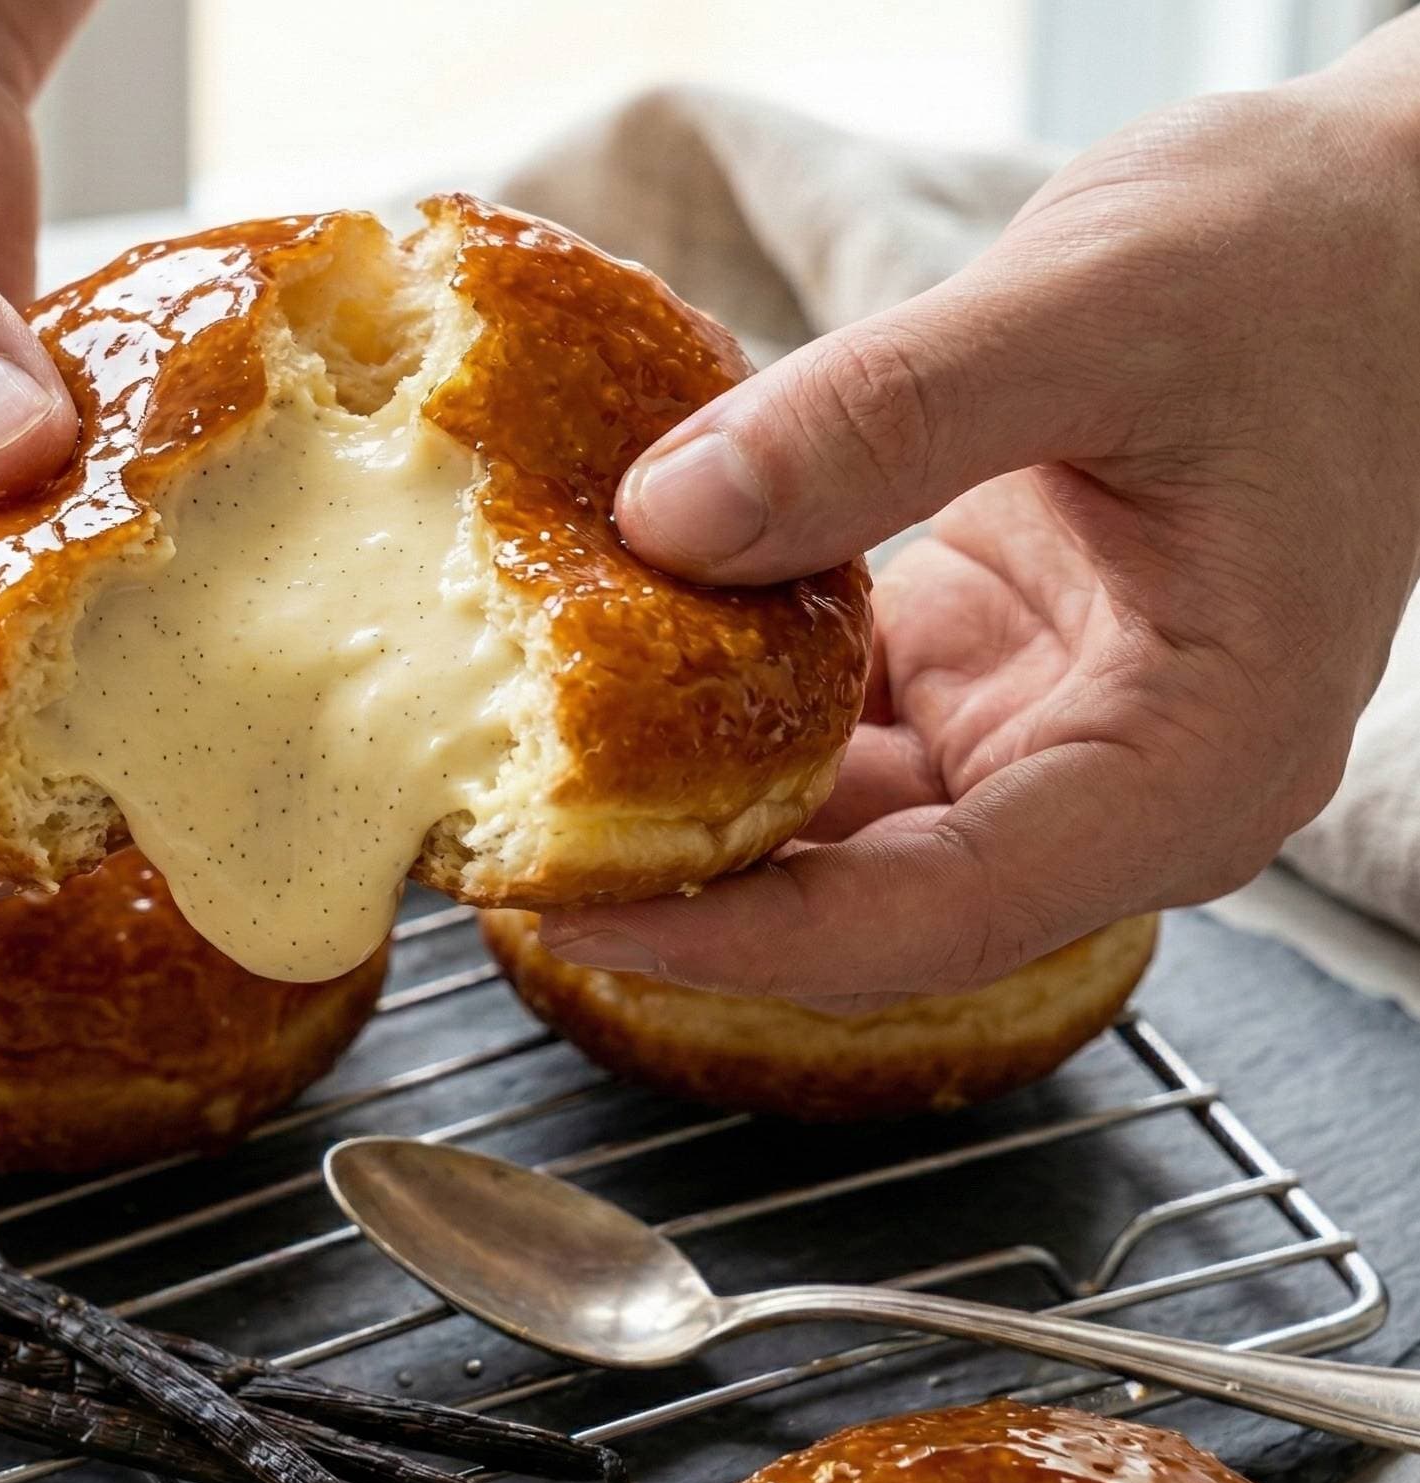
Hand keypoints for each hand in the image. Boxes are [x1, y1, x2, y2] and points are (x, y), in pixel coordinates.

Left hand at [544, 22, 1419, 1004]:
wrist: (1385, 219)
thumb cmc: (1315, 265)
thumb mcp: (1099, 316)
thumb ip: (885, 421)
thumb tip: (667, 520)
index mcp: (1189, 766)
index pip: (933, 916)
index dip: (736, 937)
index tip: (561, 903)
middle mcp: (1110, 783)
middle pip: (859, 888)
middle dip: (674, 870)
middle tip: (478, 827)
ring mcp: (1039, 728)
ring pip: (825, 808)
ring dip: (677, 778)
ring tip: (503, 742)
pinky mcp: (978, 661)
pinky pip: (823, 708)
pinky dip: (716, 677)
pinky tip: (606, 628)